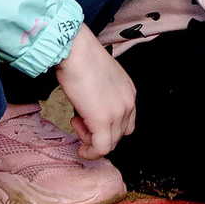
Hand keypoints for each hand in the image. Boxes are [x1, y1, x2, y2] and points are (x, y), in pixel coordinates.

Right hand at [53, 26, 134, 157]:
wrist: (75, 50)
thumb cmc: (81, 57)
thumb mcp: (101, 77)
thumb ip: (102, 94)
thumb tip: (90, 105)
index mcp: (129, 92)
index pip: (126, 122)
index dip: (108, 127)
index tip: (90, 121)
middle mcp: (128, 103)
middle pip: (119, 135)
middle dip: (98, 134)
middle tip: (79, 122)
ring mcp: (117, 113)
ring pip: (110, 143)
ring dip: (91, 140)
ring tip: (76, 123)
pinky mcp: (102, 120)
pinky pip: (101, 148)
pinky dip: (91, 153)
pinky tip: (82, 150)